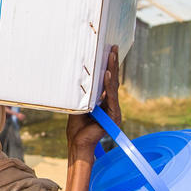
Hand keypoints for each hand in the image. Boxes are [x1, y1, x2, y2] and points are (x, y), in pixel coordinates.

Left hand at [66, 45, 121, 161]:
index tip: (108, 51)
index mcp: (104, 101)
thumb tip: (80, 78)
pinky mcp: (114, 115)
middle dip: (112, 63)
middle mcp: (111, 104)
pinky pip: (111, 97)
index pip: (107, 81)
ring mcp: (114, 109)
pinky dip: (109, 85)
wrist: (78, 143)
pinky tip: (108, 74)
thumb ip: (84, 93)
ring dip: (112, 69)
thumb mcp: (79, 105)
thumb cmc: (76, 126)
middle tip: (114, 47)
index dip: (108, 66)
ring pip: (114, 86)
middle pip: (113, 80)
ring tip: (112, 55)